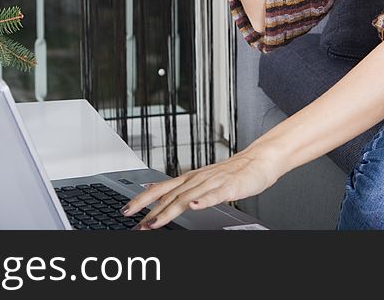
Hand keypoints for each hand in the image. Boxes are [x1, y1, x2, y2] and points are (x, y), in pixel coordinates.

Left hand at [121, 148, 279, 229]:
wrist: (257, 161)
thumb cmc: (231, 173)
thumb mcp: (201, 180)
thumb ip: (180, 188)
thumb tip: (156, 191)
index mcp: (189, 179)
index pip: (160, 189)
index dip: (142, 199)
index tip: (126, 210)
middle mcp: (196, 179)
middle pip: (168, 195)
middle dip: (148, 209)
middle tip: (133, 221)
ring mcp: (211, 183)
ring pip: (186, 198)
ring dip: (168, 211)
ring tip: (155, 223)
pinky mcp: (228, 187)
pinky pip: (214, 195)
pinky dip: (202, 201)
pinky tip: (193, 207)